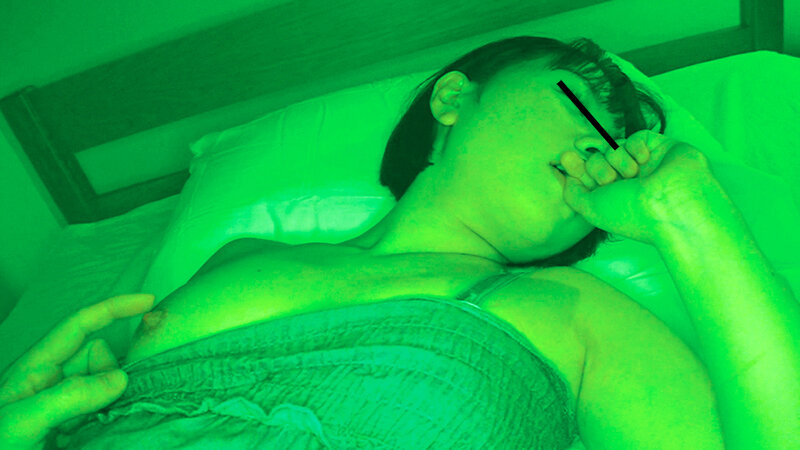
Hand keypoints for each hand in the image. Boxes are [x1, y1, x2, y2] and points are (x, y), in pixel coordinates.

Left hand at [0, 293, 155, 448]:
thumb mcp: (22, 421)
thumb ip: (68, 396)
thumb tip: (120, 378)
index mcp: (35, 369)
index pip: (79, 325)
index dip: (113, 308)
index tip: (149, 301)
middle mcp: (52, 384)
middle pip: (99, 359)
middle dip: (113, 374)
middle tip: (105, 408)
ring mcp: (64, 410)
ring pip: (108, 388)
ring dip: (116, 400)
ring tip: (100, 428)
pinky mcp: (74, 433)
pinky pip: (107, 414)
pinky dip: (113, 419)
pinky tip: (104, 435)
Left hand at [560, 129, 715, 245]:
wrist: (672, 205)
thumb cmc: (631, 213)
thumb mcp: (591, 208)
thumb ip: (574, 194)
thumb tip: (569, 179)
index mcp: (611, 198)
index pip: (586, 175)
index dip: (575, 165)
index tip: (565, 157)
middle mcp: (627, 183)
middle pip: (597, 158)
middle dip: (597, 165)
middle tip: (610, 180)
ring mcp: (645, 166)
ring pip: (614, 147)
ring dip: (617, 158)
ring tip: (631, 175)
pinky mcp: (662, 149)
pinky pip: (637, 136)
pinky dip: (635, 146)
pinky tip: (644, 160)